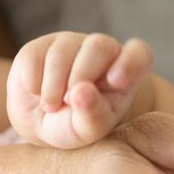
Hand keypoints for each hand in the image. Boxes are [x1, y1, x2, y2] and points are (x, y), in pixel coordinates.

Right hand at [7, 32, 153, 148]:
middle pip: (99, 46)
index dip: (131, 62)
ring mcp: (71, 44)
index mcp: (124, 72)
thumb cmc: (74, 125)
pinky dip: (33, 80)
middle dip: (82, 75)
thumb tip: (82, 92)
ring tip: (51, 106)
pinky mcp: (40, 45)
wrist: (39, 122)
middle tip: (69, 102)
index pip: (139, 54)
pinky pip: (35, 55)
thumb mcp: (88, 130)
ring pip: (64, 49)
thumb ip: (92, 116)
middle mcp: (101, 51)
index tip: (116, 81)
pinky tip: (36, 92)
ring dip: (54, 83)